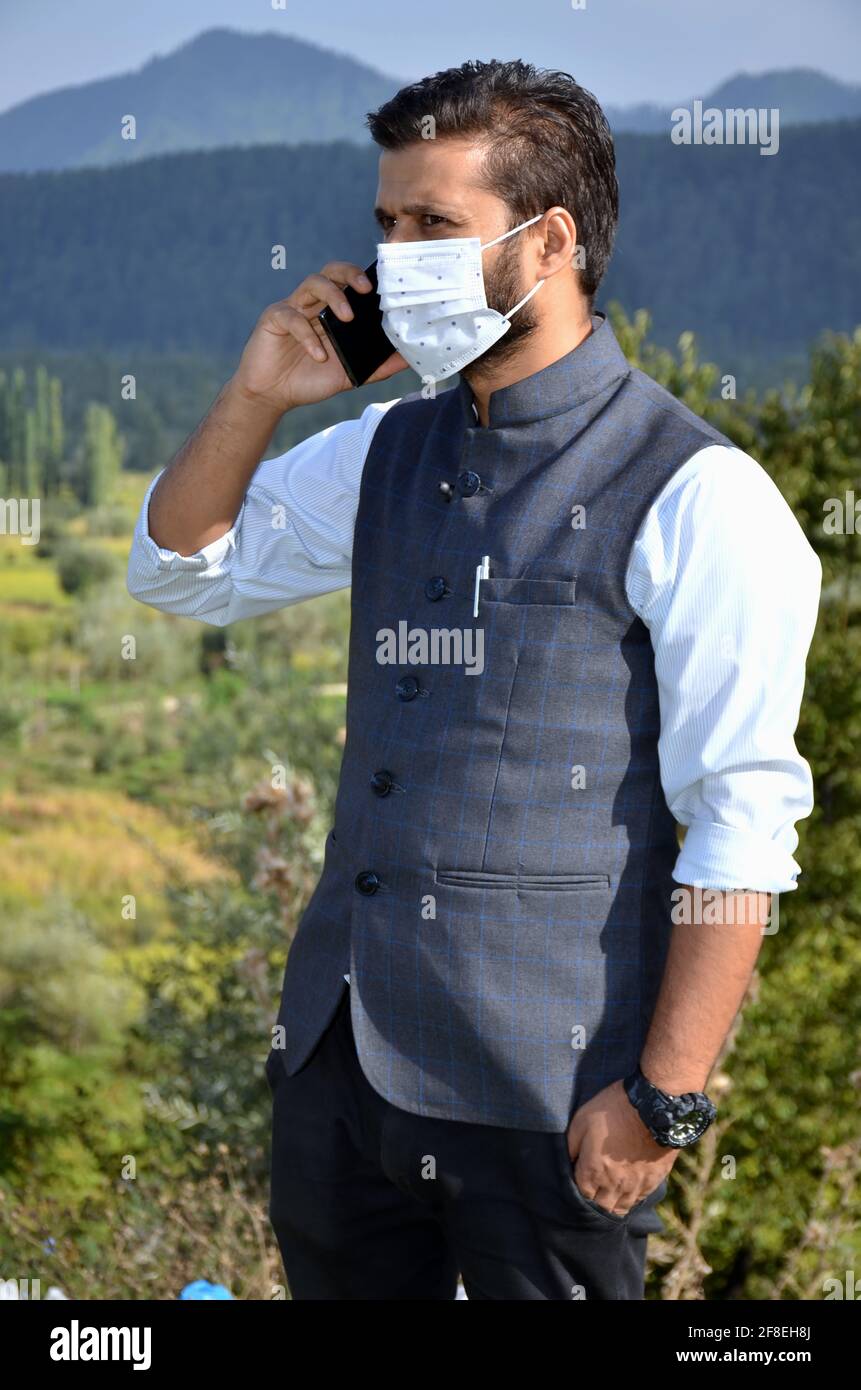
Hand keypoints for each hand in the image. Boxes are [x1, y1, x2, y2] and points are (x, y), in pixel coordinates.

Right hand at [232, 261, 405, 413]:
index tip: (386, 289)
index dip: (365, 280)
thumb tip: (409, 359)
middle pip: (331, 272)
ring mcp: (292, 308)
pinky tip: (318, 355)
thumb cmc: (308, 380)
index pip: (349, 284)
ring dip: (333, 296)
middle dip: (350, 273)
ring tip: (347, 318)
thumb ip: (377, 367)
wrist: (272, 396)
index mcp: (330, 312)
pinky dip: (307, 336)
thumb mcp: (350, 375)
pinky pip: (291, 317)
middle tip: (366, 289)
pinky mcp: (273, 318)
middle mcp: (313, 304)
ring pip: (312, 284)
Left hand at [564, 1079, 677, 1216]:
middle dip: (594, 1203)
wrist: (652, 1106)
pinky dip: (631, 1199)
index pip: (582, 1196)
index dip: (577, 1191)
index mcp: (594, 1171)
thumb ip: (570, 1146)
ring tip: (608, 1197)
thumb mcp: (581, 1121)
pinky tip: (627, 1192)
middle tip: (592, 1191)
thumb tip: (566, 1163)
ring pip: (621, 1208)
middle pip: (601, 1207)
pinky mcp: (653, 1180)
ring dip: (612, 1204)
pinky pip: (639, 1200)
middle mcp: (614, 1184)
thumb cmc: (612, 1110)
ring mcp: (635, 1184)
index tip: (578, 1182)